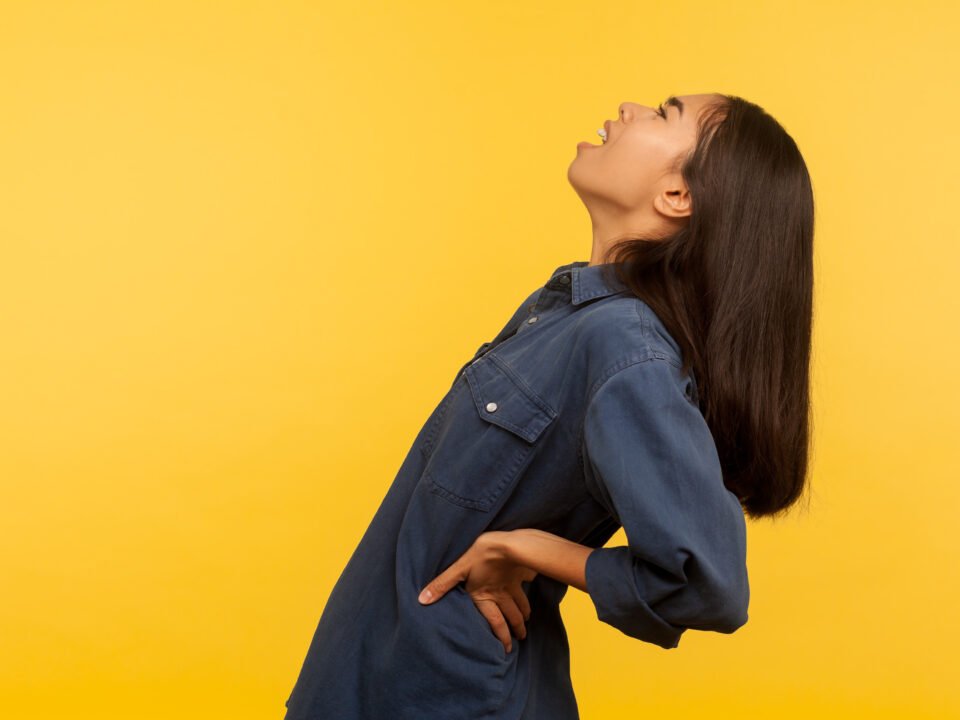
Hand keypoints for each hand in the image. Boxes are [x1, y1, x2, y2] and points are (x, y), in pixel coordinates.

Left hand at [418, 531, 537, 653]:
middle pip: (510, 615)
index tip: (507, 649)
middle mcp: (500, 594)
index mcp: (484, 596)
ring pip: (520, 603)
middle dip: (516, 628)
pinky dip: (528, 589)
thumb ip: (442, 585)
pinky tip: (532, 586)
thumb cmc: (480, 555)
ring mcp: (512, 584)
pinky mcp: (519, 573)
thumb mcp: (458, 569)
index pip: (495, 622)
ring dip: (523, 613)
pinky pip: (526, 584)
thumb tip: (422, 600)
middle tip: (521, 638)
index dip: (501, 636)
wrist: (506, 543)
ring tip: (526, 620)